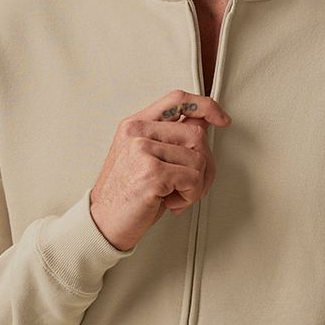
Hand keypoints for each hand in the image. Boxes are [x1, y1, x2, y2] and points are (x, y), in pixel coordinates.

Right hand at [89, 89, 232, 250]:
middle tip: (191, 185)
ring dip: (195, 185)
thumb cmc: (127, 195)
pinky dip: (190, 196)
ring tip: (174, 195)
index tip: (220, 118)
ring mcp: (143, 150)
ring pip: (199, 159)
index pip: (178, 100)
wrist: (104, 223)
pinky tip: (171, 202)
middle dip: (205, 165)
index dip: (205, 106)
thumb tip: (204, 125)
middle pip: (196, 134)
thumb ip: (170, 139)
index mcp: (135, 125)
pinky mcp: (152, 172)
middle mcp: (137, 132)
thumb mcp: (145, 159)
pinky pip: (194, 179)